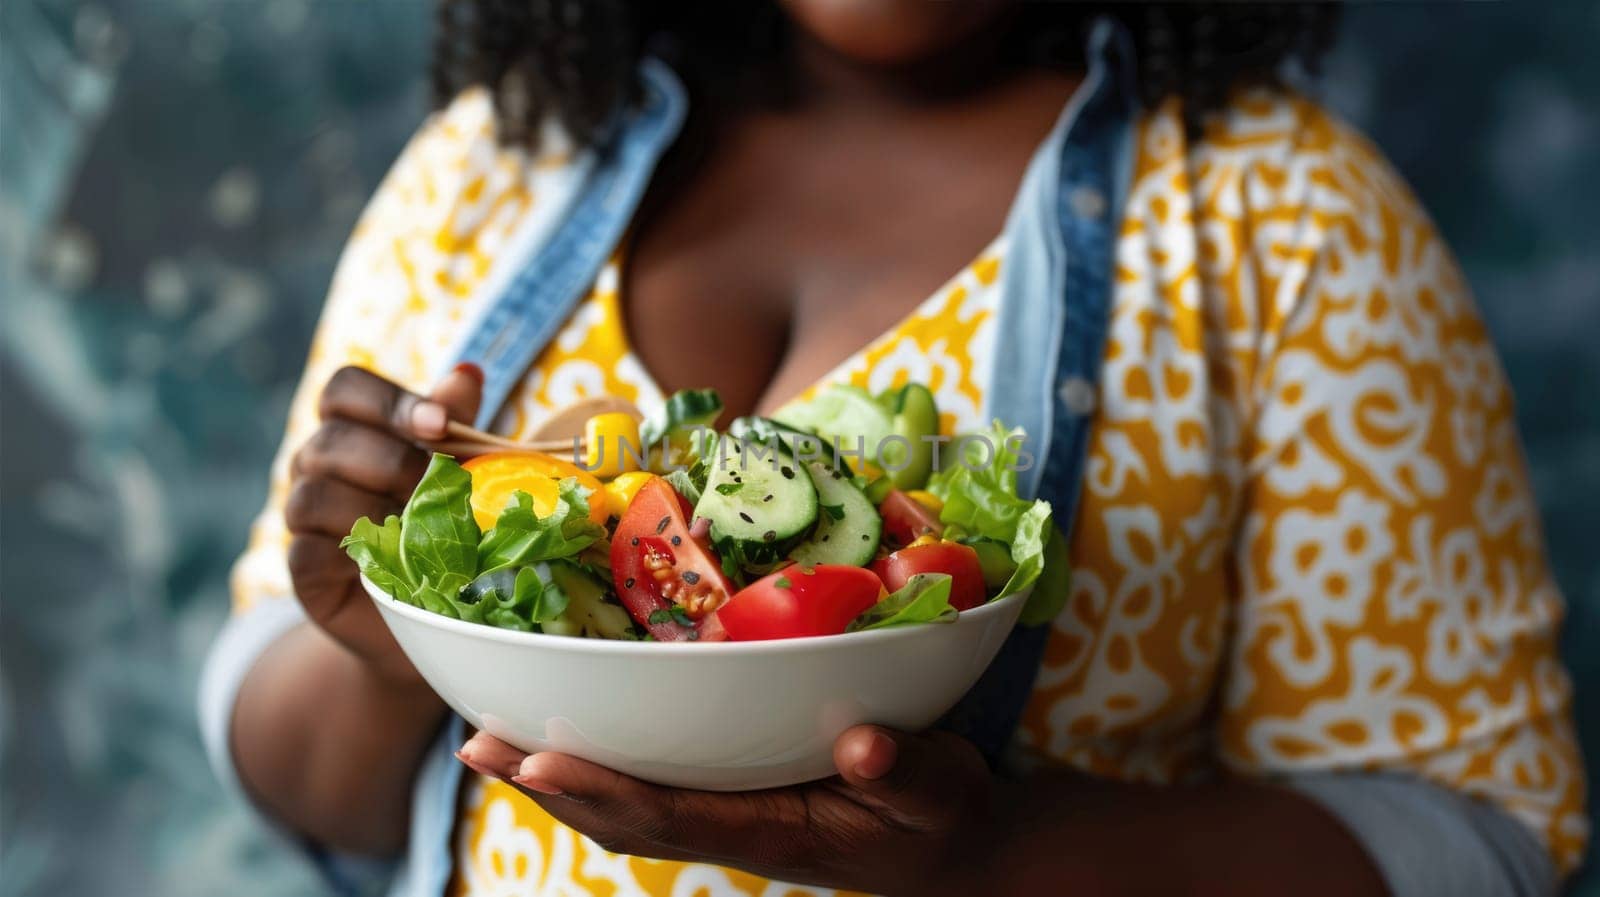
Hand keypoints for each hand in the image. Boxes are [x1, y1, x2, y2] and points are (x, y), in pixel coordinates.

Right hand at [286, 363, 481, 684]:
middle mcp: (318, 463)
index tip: (439, 425)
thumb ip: (455, 426)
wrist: (431, 607)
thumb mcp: (458, 472)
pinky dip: (350, 554)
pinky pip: (308, 550)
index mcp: (354, 427)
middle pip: (330, 440)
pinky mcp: (303, 569)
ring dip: (371, 510)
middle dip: (392, 462)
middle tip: (437, 489)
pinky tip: (389, 560)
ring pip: (312, 495)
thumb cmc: (446, 523)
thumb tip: (467, 372)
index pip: (346, 388)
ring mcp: (304, 516)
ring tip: (420, 530)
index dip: (388, 401)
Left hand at [455, 726, 995, 895]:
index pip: (669, 815)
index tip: (538, 759)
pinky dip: (598, 766)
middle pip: (621, 817)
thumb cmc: (940, 817)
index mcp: (773, 831)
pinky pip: (650, 788)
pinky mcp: (733, 798)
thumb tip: (865, 748)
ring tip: (488, 741)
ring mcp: (729, 817)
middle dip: (549, 784)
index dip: (601, 790)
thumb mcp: (939, 793)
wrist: (947, 853)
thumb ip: (905, 772)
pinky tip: (565, 736)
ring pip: (624, 807)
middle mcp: (735, 828)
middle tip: (477, 745)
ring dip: (557, 778)